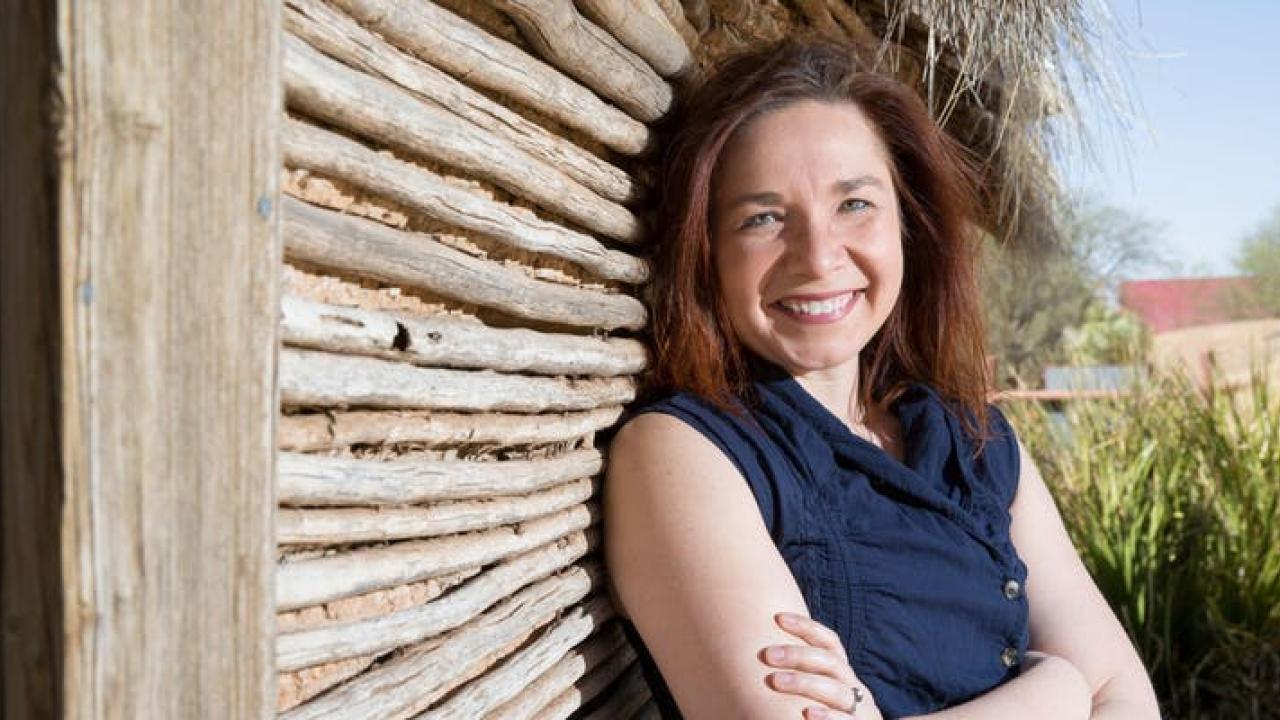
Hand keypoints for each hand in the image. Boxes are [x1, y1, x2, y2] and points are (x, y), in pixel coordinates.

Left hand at [761, 612, 882, 719]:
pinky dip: (828, 716)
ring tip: (776, 681)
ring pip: (836, 690)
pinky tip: (808, 713)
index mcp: (842, 673)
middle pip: (829, 662)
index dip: (807, 627)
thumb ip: (804, 673)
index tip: (779, 617)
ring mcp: (859, 708)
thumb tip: (766, 653)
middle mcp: (852, 686)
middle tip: (768, 654)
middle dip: (798, 655)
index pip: (829, 642)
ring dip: (804, 683)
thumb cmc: (830, 712)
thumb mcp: (824, 690)